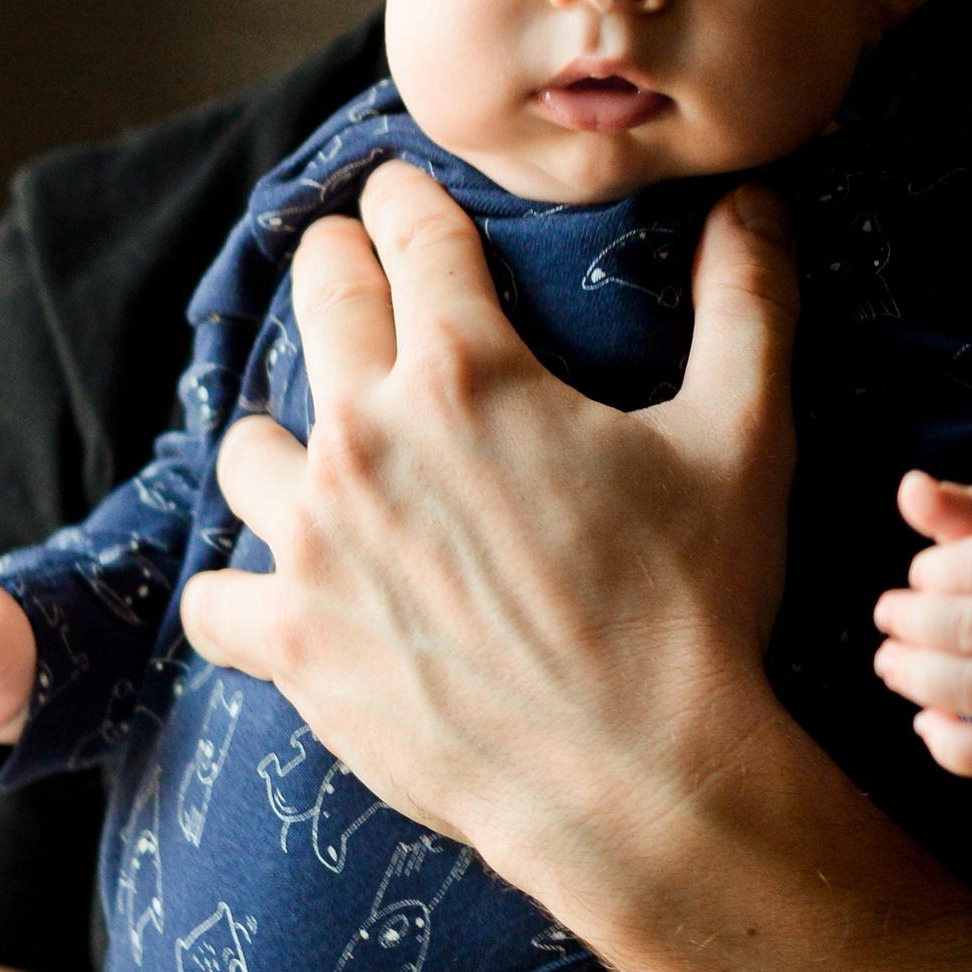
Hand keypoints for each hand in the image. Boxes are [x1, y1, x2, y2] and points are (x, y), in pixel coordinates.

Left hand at [177, 163, 799, 902]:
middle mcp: (367, 436)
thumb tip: (759, 199)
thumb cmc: (694, 607)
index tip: (397, 193)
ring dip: (281, 436)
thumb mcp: (743, 439)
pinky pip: (213, 597)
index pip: (413, 233)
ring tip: (314, 453)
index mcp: (468, 369)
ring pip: (247, 446)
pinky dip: (235, 592)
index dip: (407, 201)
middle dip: (336, 266)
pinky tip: (269, 592)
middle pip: (320, 300)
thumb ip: (747, 304)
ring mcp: (313, 541)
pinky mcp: (291, 640)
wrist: (638, 778)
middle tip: (346, 264)